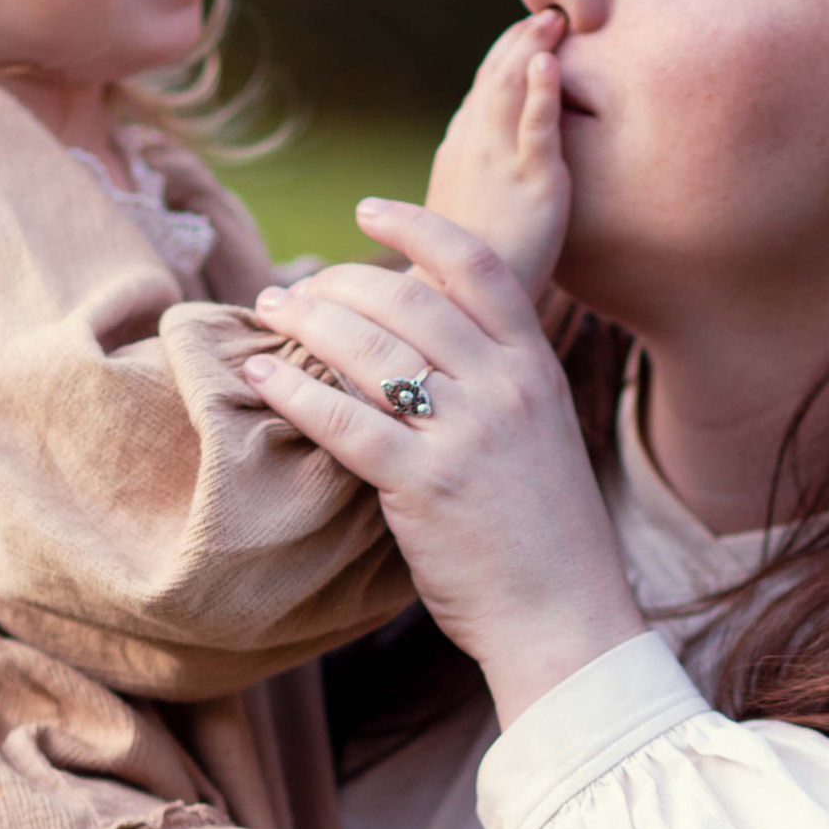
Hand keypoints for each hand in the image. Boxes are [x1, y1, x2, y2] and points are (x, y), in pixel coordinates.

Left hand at [245, 200, 645, 728]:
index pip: (476, 265)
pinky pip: (346, 423)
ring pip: (371, 350)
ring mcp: (467, 435)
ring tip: (268, 315)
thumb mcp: (539, 436)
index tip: (368, 211)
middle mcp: (505, 389)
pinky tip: (260, 379)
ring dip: (308, 323)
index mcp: (535, 368)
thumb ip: (492, 384)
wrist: (567, 618)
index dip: (418, 227)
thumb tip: (419, 345)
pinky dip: (295, 394)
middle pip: (407, 301)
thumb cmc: (543, 536)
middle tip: (292, 289)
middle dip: (338, 282)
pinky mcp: (426, 486)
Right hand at [424, 12, 570, 298]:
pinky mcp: (533, 183)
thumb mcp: (462, 212)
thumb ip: (475, 179)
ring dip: (531, 48)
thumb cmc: (464, 269)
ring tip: (552, 20)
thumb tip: (480, 161)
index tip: (525, 32)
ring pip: (514, 89)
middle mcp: (474, 145)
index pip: (483, 87)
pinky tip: (551, 62)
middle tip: (547, 9)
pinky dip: (542, 91)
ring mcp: (502, 162)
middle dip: (519, 40)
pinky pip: (538, 128)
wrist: (457, 305)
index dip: (504, 55)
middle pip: (496, 77)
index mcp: (459, 148)